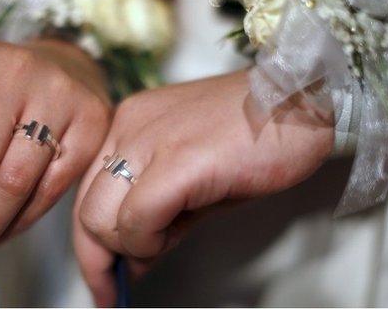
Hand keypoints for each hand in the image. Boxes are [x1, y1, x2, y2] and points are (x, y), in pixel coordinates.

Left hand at [72, 72, 333, 305]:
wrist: (302, 102)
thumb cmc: (257, 136)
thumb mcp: (193, 177)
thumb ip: (158, 214)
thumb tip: (132, 258)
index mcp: (127, 126)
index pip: (85, 193)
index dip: (90, 243)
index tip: (103, 276)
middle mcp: (127, 128)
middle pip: (85, 209)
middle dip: (99, 257)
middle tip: (120, 285)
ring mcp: (149, 141)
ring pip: (101, 218)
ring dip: (128, 250)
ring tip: (163, 247)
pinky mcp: (178, 160)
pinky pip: (137, 220)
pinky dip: (149, 244)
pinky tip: (173, 238)